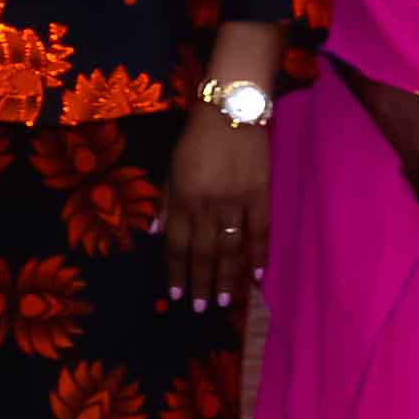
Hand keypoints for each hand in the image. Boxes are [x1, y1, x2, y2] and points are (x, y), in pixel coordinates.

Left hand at [161, 100, 272, 309]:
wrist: (231, 110)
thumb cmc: (196, 138)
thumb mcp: (171, 167)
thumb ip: (166, 201)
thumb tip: (157, 233)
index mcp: (182, 198)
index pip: (177, 244)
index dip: (176, 271)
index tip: (175, 294)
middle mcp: (207, 205)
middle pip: (203, 253)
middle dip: (200, 283)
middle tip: (200, 309)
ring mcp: (236, 202)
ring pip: (230, 248)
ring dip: (227, 278)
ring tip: (224, 302)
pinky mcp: (261, 195)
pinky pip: (260, 231)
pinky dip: (258, 254)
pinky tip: (256, 276)